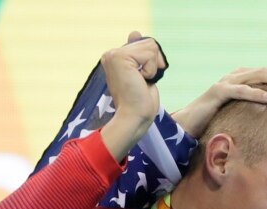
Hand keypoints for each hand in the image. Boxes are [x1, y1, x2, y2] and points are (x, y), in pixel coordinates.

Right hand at [100, 31, 166, 159]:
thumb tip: (134, 32)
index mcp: (115, 58)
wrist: (133, 118)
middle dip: (155, 64)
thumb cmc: (140, 103)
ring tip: (140, 82)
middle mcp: (111, 54)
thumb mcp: (144, 74)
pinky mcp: (120, 58)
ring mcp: (113, 55)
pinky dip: (151, 70)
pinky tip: (140, 81)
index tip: (143, 79)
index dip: (153, 62)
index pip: (145, 45)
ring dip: (153, 68)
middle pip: (149, 43)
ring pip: (151, 47)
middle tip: (143, 82)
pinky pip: (150, 55)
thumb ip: (141, 55)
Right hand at [171, 66, 266, 137]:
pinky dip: (255, 93)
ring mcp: (228, 82)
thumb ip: (262, 117)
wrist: (187, 127)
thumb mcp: (245, 119)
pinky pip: (239, 90)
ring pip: (259, 76)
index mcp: (248, 80)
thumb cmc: (217, 125)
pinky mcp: (216, 92)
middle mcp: (239, 76)